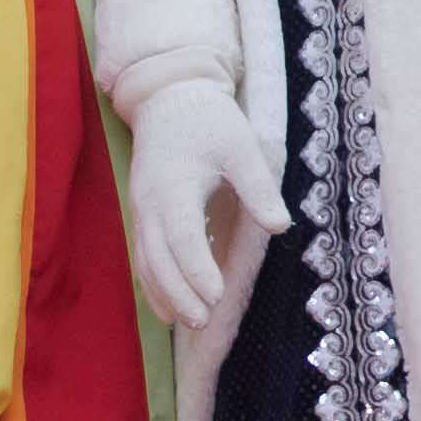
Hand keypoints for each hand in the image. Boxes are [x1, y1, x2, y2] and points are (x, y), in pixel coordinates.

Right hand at [115, 73, 288, 332]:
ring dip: (166, 295)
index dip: (197, 270)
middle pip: (159, 258)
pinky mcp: (141, 215)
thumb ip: (259, 187)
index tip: (217, 296)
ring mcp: (140, 210)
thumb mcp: (242, 147)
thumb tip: (280, 226)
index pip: (182, 237)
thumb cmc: (210, 122)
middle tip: (204, 322)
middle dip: (180, 294)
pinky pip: (143, 256)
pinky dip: (154, 284)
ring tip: (190, 322)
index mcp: (174, 185)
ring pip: (147, 262)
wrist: (168, 98)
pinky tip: (169, 309)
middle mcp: (149, 203)